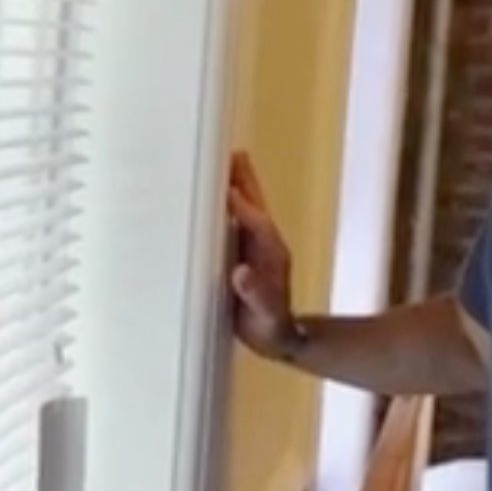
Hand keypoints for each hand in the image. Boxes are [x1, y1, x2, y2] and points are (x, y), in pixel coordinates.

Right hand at [228, 151, 302, 359]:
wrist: (277, 338)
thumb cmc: (271, 327)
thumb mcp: (265, 315)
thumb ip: (255, 294)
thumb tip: (241, 274)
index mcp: (271, 253)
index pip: (256, 222)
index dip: (242, 207)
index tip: (226, 190)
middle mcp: (265, 243)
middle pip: (255, 204)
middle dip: (244, 180)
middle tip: (231, 152)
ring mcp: (256, 245)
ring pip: (248, 206)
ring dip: (237, 183)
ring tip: (225, 159)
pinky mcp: (245, 251)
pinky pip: (236, 219)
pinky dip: (227, 202)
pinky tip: (213, 195)